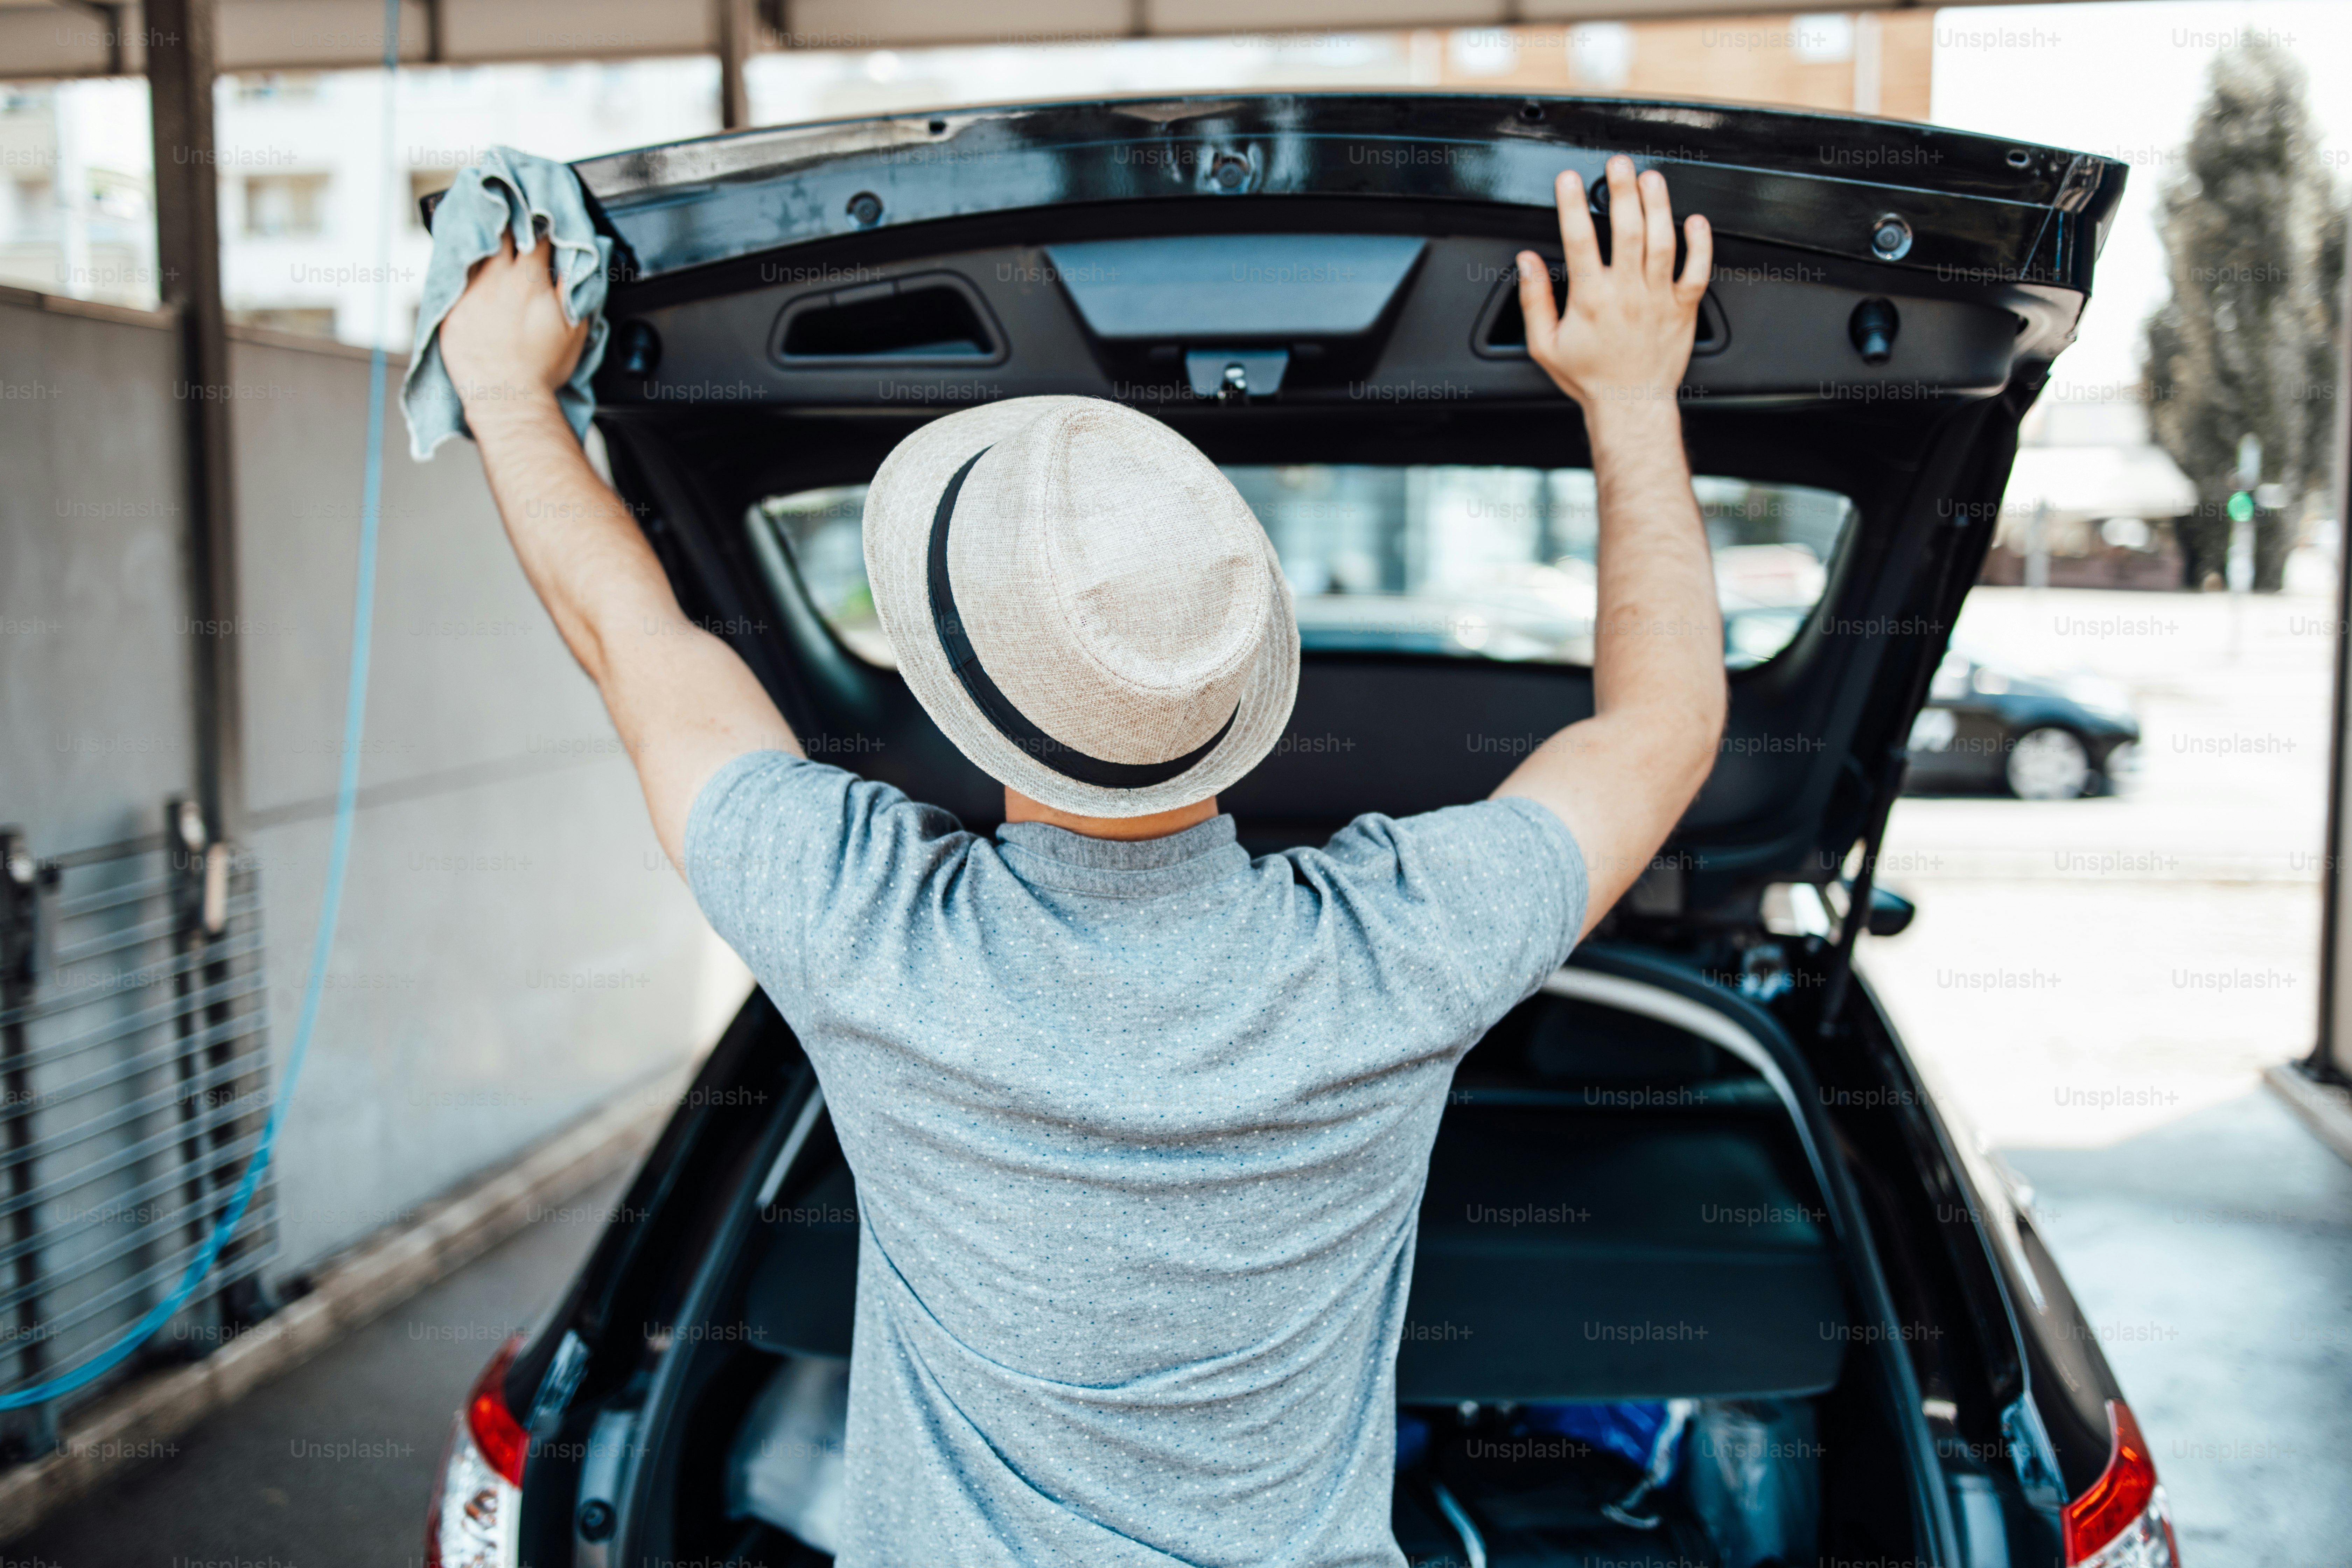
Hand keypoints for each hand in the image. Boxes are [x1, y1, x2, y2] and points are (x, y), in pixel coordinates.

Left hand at [438, 230, 589, 431]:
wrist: (507, 398)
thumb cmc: (541, 369)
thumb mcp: (574, 328)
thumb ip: (575, 290)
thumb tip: (579, 262)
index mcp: (528, 281)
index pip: (534, 234)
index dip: (538, 222)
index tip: (539, 218)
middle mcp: (494, 280)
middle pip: (499, 233)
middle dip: (507, 222)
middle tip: (510, 216)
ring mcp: (468, 294)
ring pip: (472, 252)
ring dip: (482, 242)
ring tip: (487, 237)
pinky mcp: (449, 311)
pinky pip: (452, 279)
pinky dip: (461, 270)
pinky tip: (466, 271)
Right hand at [1516, 157, 1711, 421]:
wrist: (1631, 406)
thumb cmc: (1590, 378)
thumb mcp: (1545, 345)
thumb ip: (1534, 301)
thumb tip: (1527, 262)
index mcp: (1590, 299)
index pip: (1579, 240)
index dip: (1572, 205)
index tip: (1568, 179)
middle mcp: (1627, 293)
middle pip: (1626, 230)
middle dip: (1621, 190)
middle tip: (1617, 164)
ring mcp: (1658, 299)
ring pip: (1662, 241)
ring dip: (1657, 205)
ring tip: (1651, 179)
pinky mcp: (1683, 308)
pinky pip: (1697, 271)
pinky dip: (1700, 244)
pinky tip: (1695, 220)